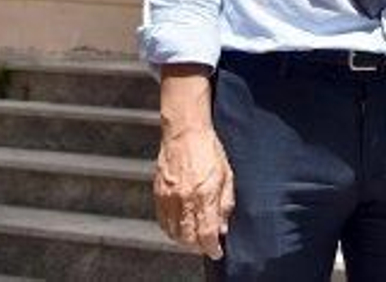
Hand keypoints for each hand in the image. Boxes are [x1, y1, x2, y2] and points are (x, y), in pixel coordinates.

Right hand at [153, 115, 234, 257]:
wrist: (185, 132)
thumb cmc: (208, 149)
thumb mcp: (227, 176)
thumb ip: (225, 204)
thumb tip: (223, 226)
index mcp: (204, 194)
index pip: (207, 233)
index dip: (212, 248)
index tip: (216, 252)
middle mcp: (184, 198)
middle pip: (188, 238)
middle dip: (198, 246)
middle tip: (207, 243)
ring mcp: (168, 197)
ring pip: (173, 233)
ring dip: (185, 239)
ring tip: (195, 235)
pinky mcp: (158, 194)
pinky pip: (163, 221)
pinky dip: (172, 229)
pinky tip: (181, 225)